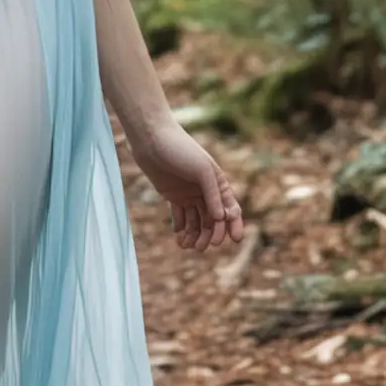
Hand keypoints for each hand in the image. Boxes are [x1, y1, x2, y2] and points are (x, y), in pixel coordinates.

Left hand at [126, 115, 243, 251]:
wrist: (151, 138)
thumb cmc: (180, 148)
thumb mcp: (202, 169)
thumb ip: (212, 193)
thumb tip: (222, 218)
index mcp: (218, 182)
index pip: (230, 208)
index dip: (234, 225)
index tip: (233, 239)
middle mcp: (205, 190)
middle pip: (213, 220)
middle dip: (210, 235)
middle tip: (201, 247)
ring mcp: (189, 194)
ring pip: (197, 221)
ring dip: (195, 235)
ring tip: (187, 246)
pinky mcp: (173, 195)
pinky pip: (180, 216)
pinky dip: (181, 228)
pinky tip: (179, 236)